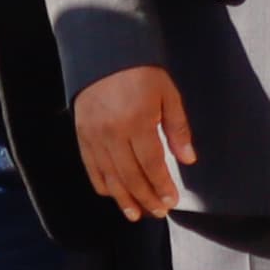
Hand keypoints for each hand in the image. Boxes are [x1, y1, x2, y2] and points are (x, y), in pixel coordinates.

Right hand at [75, 66, 196, 220]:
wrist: (104, 54)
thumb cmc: (142, 73)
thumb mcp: (168, 94)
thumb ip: (178, 128)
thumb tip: (188, 159)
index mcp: (137, 121)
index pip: (151, 163)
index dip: (161, 185)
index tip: (171, 201)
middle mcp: (112, 132)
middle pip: (130, 175)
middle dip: (145, 198)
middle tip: (158, 213)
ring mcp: (94, 135)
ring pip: (109, 177)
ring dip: (124, 199)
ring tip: (136, 215)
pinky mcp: (81, 135)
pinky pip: (91, 167)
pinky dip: (102, 185)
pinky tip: (113, 196)